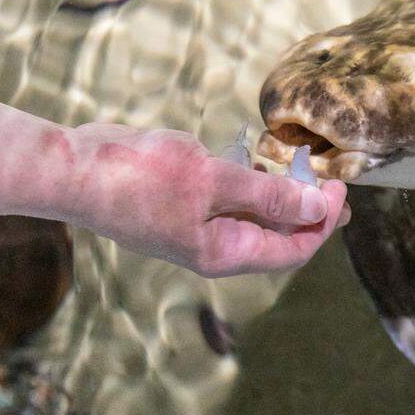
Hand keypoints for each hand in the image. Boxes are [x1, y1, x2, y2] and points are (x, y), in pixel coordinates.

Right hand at [66, 123, 350, 277]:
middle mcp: (214, 246)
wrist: (74, 169)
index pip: (293, 249)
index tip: (340, 189)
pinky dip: (249, 183)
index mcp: (225, 252)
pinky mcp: (181, 203)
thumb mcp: (213, 181)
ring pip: (253, 216)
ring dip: (280, 195)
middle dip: (309, 211)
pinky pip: (228, 200)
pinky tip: (261, 161)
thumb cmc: (139, 177)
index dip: (323, 222)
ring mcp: (195, 226)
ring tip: (305, 169)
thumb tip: (315, 207)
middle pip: (277, 236)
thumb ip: (266, 194)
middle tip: (335, 184)